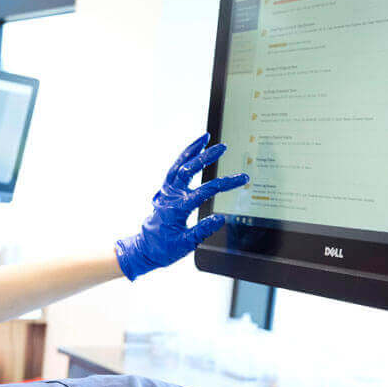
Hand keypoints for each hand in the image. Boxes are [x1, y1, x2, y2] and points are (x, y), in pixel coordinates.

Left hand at [114, 133, 247, 280]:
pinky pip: (174, 170)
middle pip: (188, 170)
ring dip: (192, 150)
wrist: (145, 249)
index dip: (225, 184)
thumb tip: (220, 218)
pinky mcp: (166, 191)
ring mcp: (167, 192)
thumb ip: (203, 230)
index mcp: (177, 209)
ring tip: (205, 137)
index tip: (242, 179)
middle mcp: (170, 196)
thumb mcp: (185, 245)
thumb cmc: (163, 248)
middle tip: (222, 146)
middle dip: (206, 157)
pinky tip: (194, 151)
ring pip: (179, 165)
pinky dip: (184, 158)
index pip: (205, 191)